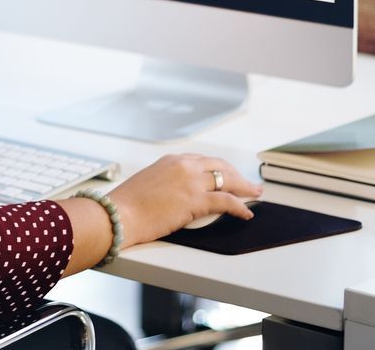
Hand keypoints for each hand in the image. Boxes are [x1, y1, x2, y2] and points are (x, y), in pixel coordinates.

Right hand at [109, 154, 261, 247]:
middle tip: (248, 183)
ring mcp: (191, 182)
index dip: (220, 169)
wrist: (118, 214)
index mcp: (172, 160)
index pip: (204, 161)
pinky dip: (240, 206)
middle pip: (220, 166)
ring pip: (228, 180)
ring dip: (245, 188)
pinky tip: (246, 213)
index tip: (228, 174)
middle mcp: (184, 166)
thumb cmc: (127, 204)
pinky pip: (226, 201)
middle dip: (237, 175)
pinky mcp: (195, 200)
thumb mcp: (148, 182)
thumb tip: (176, 193)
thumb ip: (166, 181)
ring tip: (255, 194)